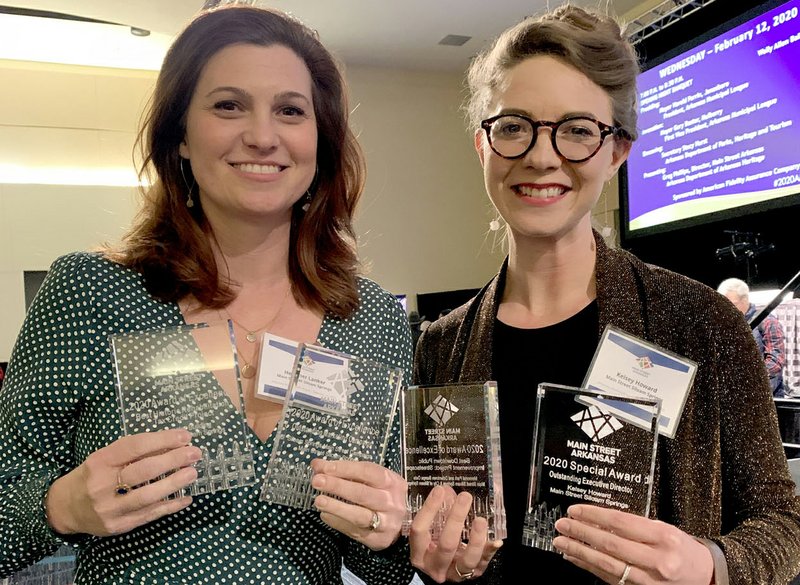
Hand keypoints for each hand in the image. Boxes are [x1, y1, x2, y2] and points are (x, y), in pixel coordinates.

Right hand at [46, 429, 200, 536]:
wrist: (65, 508)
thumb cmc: (92, 476)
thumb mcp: (105, 457)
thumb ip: (133, 452)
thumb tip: (172, 444)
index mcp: (100, 461)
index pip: (135, 446)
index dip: (163, 440)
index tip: (185, 437)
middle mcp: (103, 485)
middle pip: (144, 470)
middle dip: (174, 460)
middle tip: (195, 454)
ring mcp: (110, 508)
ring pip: (148, 495)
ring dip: (175, 483)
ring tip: (192, 473)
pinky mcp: (118, 525)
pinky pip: (149, 515)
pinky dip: (170, 506)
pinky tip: (186, 498)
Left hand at [310, 459, 406, 550]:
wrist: (402, 523)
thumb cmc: (383, 495)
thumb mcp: (372, 480)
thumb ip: (347, 472)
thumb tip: (318, 465)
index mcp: (392, 482)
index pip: (368, 471)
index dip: (344, 468)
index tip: (323, 467)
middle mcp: (391, 502)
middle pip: (362, 494)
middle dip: (337, 486)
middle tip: (316, 481)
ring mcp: (386, 523)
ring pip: (359, 515)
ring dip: (336, 508)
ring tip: (318, 501)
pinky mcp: (377, 539)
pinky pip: (354, 531)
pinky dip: (337, 522)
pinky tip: (325, 515)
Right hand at [408, 485, 501, 582]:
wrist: (441, 568)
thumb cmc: (432, 544)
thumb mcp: (427, 530)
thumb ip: (433, 511)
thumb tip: (446, 489)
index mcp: (419, 554)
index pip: (420, 531)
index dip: (429, 509)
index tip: (439, 490)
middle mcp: (435, 566)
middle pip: (446, 545)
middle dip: (456, 519)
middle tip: (464, 498)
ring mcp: (454, 573)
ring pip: (467, 559)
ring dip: (476, 539)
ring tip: (480, 520)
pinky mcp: (472, 574)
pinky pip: (482, 563)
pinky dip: (489, 550)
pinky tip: (496, 540)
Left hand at [553, 504, 713, 584]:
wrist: (705, 576)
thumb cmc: (683, 549)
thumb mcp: (665, 529)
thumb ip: (635, 525)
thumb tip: (598, 520)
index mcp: (664, 537)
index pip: (621, 522)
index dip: (594, 515)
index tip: (575, 510)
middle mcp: (657, 560)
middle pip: (611, 544)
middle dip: (582, 533)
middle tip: (562, 525)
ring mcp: (649, 580)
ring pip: (607, 564)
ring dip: (580, 552)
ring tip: (561, 542)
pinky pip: (610, 579)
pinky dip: (589, 567)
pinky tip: (575, 559)